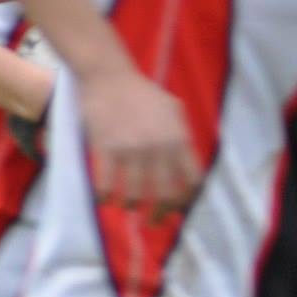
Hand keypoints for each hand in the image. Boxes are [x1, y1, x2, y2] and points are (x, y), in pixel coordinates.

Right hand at [78, 68, 199, 212]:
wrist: (109, 76)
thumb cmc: (143, 92)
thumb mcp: (174, 109)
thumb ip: (182, 136)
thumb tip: (186, 166)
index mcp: (179, 138)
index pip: (192, 179)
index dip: (187, 198)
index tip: (178, 207)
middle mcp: (159, 148)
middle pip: (165, 193)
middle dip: (160, 213)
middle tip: (153, 220)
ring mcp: (132, 150)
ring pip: (135, 194)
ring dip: (132, 207)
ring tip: (128, 209)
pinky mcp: (106, 149)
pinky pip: (107, 184)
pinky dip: (106, 198)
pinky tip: (104, 200)